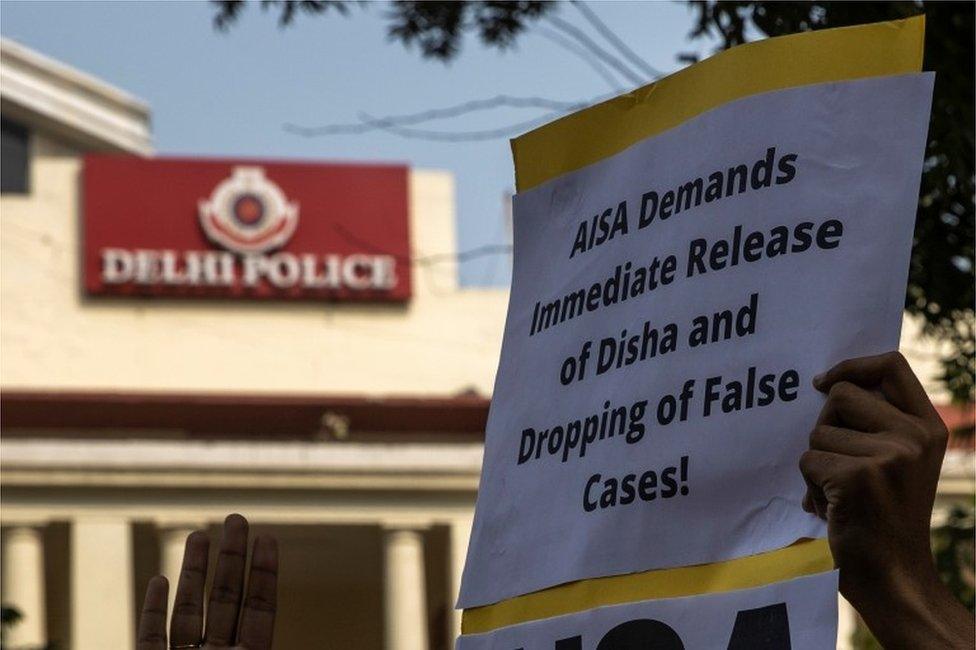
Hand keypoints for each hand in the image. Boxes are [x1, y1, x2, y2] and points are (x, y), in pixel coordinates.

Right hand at [137, 514, 277, 649]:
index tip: (266, 537)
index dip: (263, 574)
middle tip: (236, 519)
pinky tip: (159, 580)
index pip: (259, 610)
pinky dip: (153, 611)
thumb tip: (296, 630)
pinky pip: (152, 639)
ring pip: (188, 612)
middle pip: (225, 600)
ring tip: (198, 534)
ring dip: (193, 572)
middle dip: (231, 557)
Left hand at [800, 351, 972, 648]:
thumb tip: (825, 382)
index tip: (823, 382)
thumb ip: (877, 424)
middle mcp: (915, 436)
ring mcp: (890, 455)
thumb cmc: (883, 517)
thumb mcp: (897, 462)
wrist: (895, 577)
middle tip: (837, 464)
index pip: (891, 365)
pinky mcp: (859, 477)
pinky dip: (810, 486)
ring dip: (816, 463)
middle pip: (839, 395)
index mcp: (928, 427)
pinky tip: (832, 509)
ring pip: (817, 433)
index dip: (852, 365)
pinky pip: (808, 461)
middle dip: (824, 427)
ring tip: (839, 494)